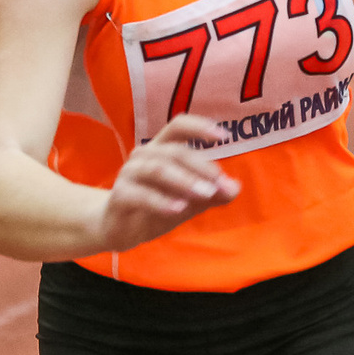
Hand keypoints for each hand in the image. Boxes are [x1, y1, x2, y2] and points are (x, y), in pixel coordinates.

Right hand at [96, 116, 240, 249]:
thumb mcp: (190, 201)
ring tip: (205, 195)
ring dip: (184, 181)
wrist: (119, 229)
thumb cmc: (156, 207)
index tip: (223, 136)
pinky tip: (178, 210)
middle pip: (174, 151)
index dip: (200, 126)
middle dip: (200, 167)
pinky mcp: (119, 196)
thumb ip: (213, 194)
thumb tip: (235, 188)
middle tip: (219, 185)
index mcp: (161, 148)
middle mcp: (143, 155)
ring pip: (157, 169)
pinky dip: (161, 201)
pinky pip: (140, 194)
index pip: (178, 125)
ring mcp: (129, 174)